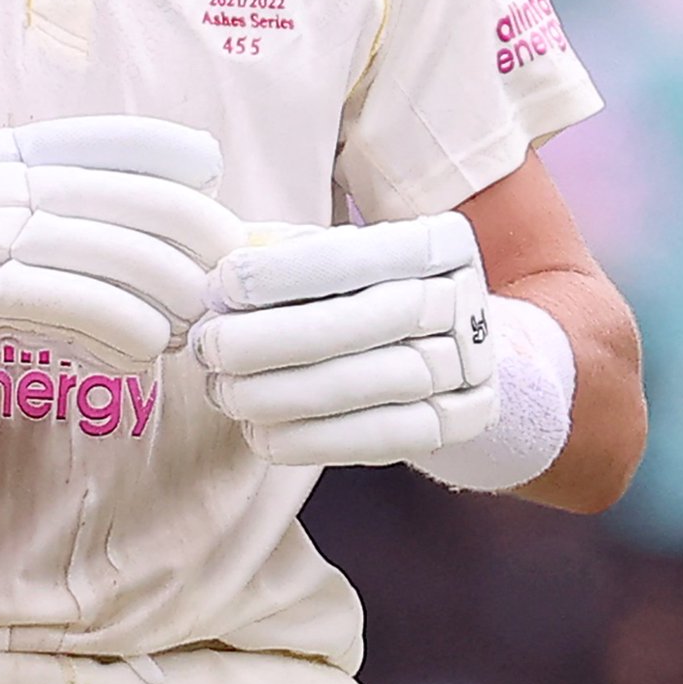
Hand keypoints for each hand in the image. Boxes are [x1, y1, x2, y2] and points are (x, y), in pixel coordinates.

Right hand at [0, 117, 235, 407]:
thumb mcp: (1, 241)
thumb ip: (70, 223)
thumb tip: (185, 219)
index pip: (71, 140)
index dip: (142, 147)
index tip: (206, 166)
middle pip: (74, 193)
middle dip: (162, 224)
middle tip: (217, 262)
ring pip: (53, 246)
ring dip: (136, 282)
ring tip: (186, 316)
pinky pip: (21, 300)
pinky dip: (91, 319)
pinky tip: (137, 347)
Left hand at [189, 213, 501, 466]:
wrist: (443, 352)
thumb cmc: (358, 296)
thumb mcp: (328, 257)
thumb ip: (276, 253)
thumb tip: (215, 280)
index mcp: (436, 242)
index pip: (353, 254)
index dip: (281, 273)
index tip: (219, 288)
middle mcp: (463, 298)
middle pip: (362, 321)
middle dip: (271, 340)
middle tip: (211, 349)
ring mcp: (472, 363)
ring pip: (370, 383)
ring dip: (282, 395)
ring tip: (225, 394)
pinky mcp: (464, 419)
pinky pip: (386, 438)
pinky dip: (315, 441)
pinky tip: (262, 434)